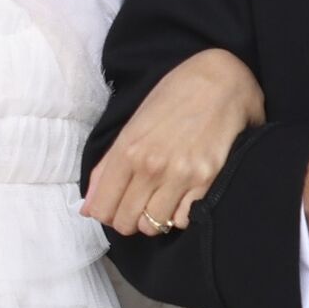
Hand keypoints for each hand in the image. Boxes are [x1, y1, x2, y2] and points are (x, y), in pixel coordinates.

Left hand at [83, 48, 263, 234]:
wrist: (220, 81)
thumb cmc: (173, 98)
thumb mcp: (133, 126)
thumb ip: (107, 167)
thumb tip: (87, 207)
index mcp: (128, 151)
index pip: (102, 208)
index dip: (105, 214)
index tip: (113, 208)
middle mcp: (151, 167)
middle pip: (126, 222)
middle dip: (127, 220)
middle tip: (136, 206)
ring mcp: (181, 175)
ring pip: (154, 226)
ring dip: (153, 219)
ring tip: (159, 202)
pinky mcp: (207, 180)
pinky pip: (183, 220)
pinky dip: (178, 215)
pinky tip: (180, 198)